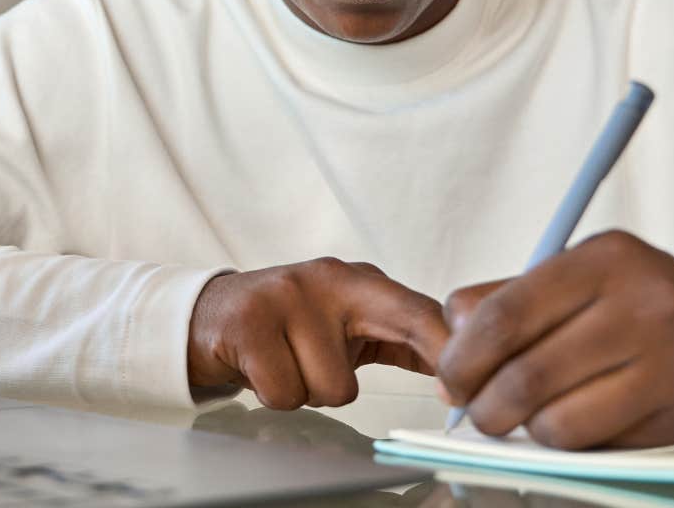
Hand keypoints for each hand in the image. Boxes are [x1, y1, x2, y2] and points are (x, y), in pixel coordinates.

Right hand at [187, 257, 448, 408]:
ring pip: (334, 388)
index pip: (420, 312)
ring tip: (285, 365)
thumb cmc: (286, 326)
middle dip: (378, 369)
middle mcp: (327, 279)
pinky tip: (260, 368)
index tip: (465, 387)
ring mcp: (287, 297)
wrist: (207, 316)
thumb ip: (398, 337)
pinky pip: (287, 394)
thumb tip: (456, 369)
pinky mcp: (250, 323)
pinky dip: (274, 394)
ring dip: (308, 391)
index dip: (449, 348)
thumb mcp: (345, 323)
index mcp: (357, 280)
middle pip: (386, 340)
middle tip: (334, 368)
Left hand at [436, 231, 673, 448]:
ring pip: (558, 422)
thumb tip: (451, 329)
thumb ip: (513, 296)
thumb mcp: (588, 278)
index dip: (463, 357)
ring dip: (527, 431)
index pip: (506, 316)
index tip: (450, 376)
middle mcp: (642, 305)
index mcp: (606, 259)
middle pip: (526, 376)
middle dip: (485, 406)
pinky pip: (599, 444)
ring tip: (530, 418)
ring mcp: (671, 363)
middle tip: (480, 410)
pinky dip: (572, 443)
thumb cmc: (654, 309)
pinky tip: (580, 422)